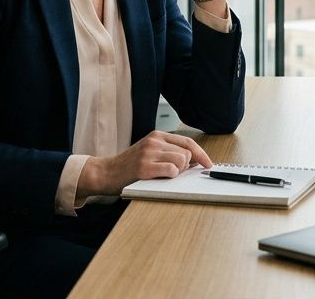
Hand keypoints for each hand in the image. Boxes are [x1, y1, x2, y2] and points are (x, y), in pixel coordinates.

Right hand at [80, 130, 212, 196]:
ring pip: (180, 161)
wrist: (106, 172)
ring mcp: (149, 153)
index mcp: (157, 136)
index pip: (188, 142)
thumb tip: (194, 160)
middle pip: (187, 153)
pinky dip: (170, 176)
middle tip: (172, 172)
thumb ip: (169, 152)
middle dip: (185, 166)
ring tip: (162, 175)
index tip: (208, 164)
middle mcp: (154, 141)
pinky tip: (159, 177)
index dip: (202, 154)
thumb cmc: (129, 166)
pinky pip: (171, 170)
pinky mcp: (144, 167)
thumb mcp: (150, 152)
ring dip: (176, 172)